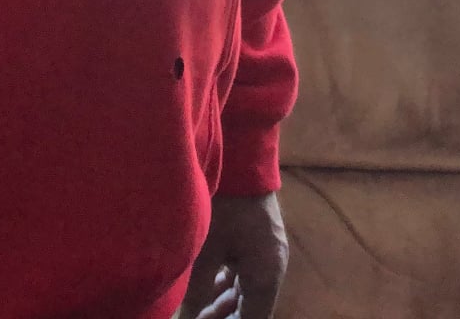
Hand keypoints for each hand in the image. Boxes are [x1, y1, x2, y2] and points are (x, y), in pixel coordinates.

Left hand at [177, 192, 287, 318]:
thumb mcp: (206, 252)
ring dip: (222, 304)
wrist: (242, 158)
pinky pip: (244, 274)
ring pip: (246, 292)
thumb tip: (187, 318)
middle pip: (250, 309)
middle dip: (223, 316)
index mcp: (266, 276)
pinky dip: (226, 285)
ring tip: (194, 307)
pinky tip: (204, 286)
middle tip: (194, 316)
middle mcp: (272, 269)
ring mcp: (267, 254)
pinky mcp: (258, 241)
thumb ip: (197, 294)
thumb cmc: (225, 206)